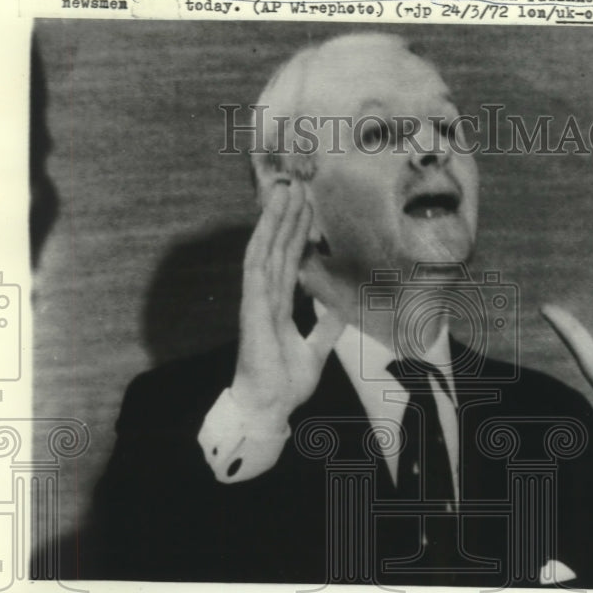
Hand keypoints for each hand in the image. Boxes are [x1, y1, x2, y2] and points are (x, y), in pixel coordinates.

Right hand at [231, 180, 343, 415]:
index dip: (296, 233)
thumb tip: (339, 310)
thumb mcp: (316, 350)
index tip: (307, 208)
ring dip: (274, 221)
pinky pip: (256, 271)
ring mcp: (257, 301)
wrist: (271, 407)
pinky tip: (267, 224)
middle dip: (287, 217)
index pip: (288, 260)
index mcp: (279, 305)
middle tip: (297, 185)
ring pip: (265, 251)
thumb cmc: (285, 383)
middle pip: (277, 248)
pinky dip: (261, 245)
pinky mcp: (253, 309)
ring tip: (284, 191)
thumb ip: (324, 328)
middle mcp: (266, 297)